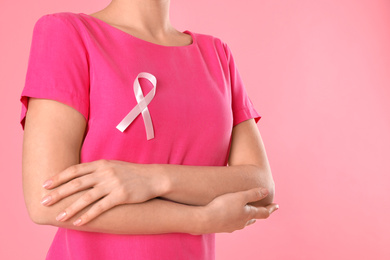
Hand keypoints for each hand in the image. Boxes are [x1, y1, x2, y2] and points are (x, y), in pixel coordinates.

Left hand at [40, 159, 167, 225]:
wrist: (153, 178)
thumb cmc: (132, 173)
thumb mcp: (114, 166)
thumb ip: (98, 169)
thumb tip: (80, 177)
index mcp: (101, 164)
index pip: (76, 170)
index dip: (60, 177)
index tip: (46, 184)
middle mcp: (105, 172)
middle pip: (77, 183)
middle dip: (58, 193)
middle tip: (44, 200)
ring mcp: (113, 184)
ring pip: (86, 197)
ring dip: (71, 207)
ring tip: (59, 216)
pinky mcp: (121, 195)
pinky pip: (100, 207)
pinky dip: (88, 215)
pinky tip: (78, 222)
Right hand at [199, 188, 278, 233]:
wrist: (205, 220)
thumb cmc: (223, 206)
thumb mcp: (240, 196)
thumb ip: (254, 194)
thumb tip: (266, 191)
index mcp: (248, 214)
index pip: (264, 213)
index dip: (271, 208)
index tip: (277, 206)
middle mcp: (242, 222)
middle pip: (254, 218)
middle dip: (258, 213)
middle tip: (262, 209)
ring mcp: (232, 226)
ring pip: (243, 222)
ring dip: (247, 217)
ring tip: (247, 213)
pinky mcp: (223, 227)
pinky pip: (233, 223)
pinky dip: (235, 218)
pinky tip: (230, 216)